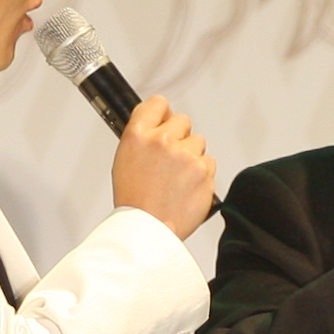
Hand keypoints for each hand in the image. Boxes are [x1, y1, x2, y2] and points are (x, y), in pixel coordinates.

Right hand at [111, 96, 218, 237]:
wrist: (148, 229)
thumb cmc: (135, 200)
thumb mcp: (125, 160)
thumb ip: (142, 137)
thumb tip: (158, 122)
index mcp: (138, 135)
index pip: (158, 104)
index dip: (163, 114)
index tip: (165, 120)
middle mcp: (162, 140)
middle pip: (183, 121)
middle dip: (179, 136)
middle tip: (170, 159)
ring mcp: (186, 155)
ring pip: (198, 142)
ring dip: (192, 156)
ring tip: (177, 178)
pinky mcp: (204, 171)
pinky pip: (209, 162)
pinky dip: (202, 174)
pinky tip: (186, 187)